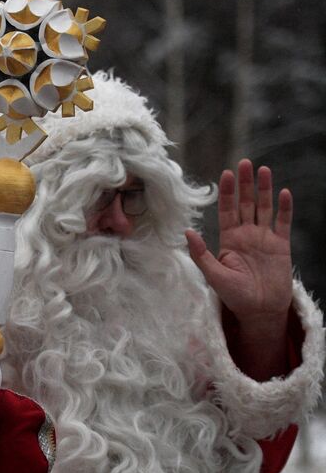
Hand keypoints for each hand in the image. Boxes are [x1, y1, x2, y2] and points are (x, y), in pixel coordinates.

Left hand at [186, 159, 292, 342]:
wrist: (259, 310)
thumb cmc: (234, 295)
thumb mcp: (213, 275)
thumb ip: (201, 254)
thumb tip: (187, 232)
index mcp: (228, 240)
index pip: (227, 211)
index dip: (227, 193)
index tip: (226, 174)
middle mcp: (246, 235)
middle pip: (245, 203)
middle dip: (244, 184)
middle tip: (245, 163)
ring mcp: (265, 238)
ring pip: (264, 208)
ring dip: (264, 189)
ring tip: (264, 170)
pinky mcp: (281, 245)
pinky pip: (283, 223)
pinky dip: (284, 208)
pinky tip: (283, 192)